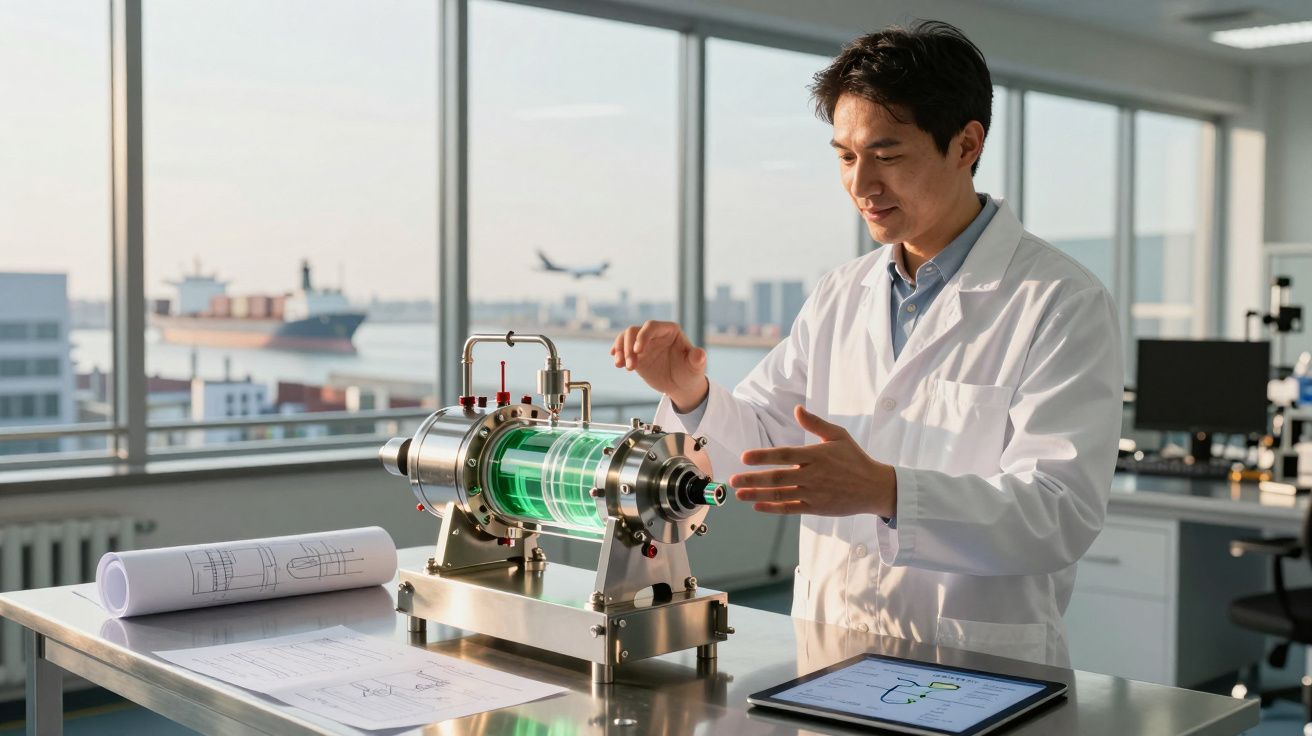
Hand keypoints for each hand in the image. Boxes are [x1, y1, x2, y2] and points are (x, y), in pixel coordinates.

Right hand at [610, 320, 708, 410]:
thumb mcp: (696, 367)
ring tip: (620, 365)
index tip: (638, 351)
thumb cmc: (691, 373)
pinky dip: (617, 353)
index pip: (652, 326)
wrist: (681, 386)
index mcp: (670, 331)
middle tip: (631, 366)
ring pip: (625, 338)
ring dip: (620, 350)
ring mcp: (644, 343)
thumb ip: (697, 359)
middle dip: (628, 346)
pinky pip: (622, 348)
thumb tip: (699, 354)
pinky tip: (617, 362)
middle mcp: (655, 334)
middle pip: (634, 331)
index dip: (643, 336)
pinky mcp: (636, 354)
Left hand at [730, 405, 896, 516]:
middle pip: (777, 478)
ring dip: (757, 495)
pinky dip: (773, 508)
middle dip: (753, 479)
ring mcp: (814, 494)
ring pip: (781, 495)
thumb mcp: (838, 436)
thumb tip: (797, 409)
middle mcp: (812, 475)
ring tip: (738, 494)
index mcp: (816, 455)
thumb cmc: (855, 459)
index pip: (784, 455)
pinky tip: (757, 506)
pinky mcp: (816, 508)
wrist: (874, 487)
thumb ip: (815, 424)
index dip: (763, 456)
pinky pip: (790, 509)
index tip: (745, 457)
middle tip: (733, 480)